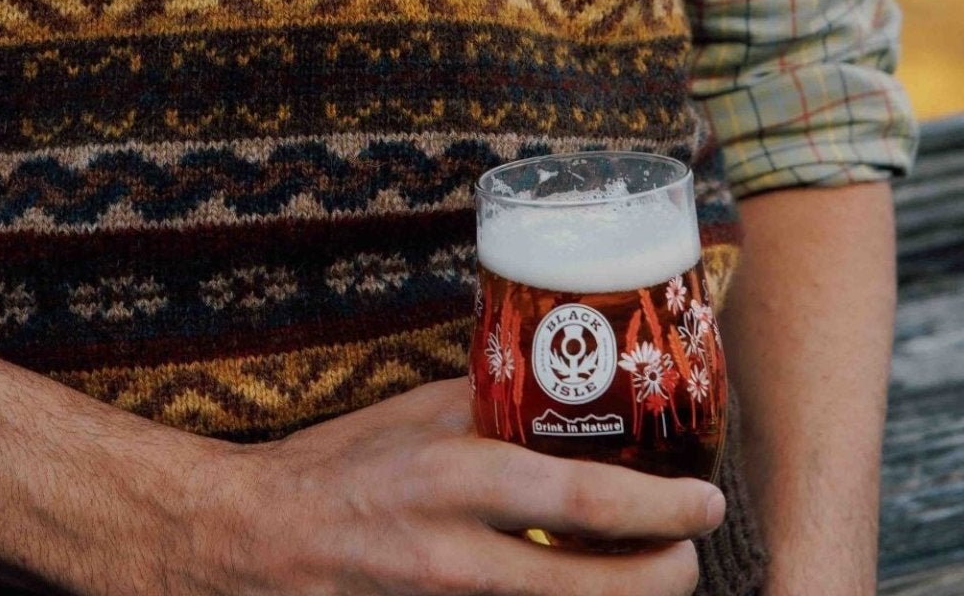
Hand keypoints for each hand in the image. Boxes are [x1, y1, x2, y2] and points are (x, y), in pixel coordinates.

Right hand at [188, 377, 723, 595]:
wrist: (258, 543)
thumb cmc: (341, 470)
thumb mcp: (417, 418)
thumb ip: (490, 409)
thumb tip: (563, 388)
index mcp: (454, 477)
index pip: (582, 495)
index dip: (659, 508)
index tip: (706, 500)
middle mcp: (456, 557)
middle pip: (595, 588)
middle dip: (663, 577)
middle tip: (690, 552)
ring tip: (650, 577)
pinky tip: (581, 590)